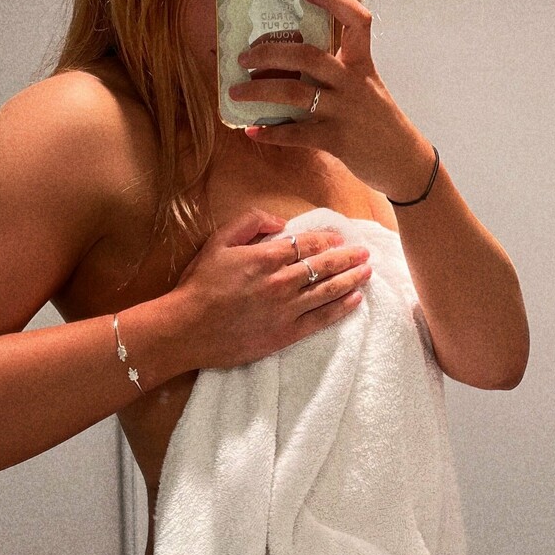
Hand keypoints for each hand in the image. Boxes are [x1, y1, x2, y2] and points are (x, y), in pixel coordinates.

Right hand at [168, 208, 373, 369]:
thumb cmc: (199, 284)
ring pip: (328, 290)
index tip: (339, 238)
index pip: (306, 244)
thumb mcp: (217, 241)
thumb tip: (279, 220)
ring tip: (368, 272)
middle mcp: (281, 282)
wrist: (187, 328)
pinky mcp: (286, 333)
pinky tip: (355, 300)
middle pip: (324, 266)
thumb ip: (249, 223)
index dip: (326, 239)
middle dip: (348, 257)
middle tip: (364, 252)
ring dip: (351, 279)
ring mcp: (286, 310)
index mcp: (265, 257)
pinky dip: (341, 308)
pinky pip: (321, 319)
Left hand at [228, 0, 433, 201]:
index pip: (356, 20)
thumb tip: (290, 63)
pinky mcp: (338, 141)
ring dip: (259, 92)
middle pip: (309, 56)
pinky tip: (254, 132)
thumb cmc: (379, 122)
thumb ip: (338, 73)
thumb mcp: (366, 88)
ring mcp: (346, 112)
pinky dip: (272, 133)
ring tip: (236, 93)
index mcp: (362, 65)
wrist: (405, 162)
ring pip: (296, 93)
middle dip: (270, 53)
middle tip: (244, 58)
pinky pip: (297, 134)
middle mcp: (354, 84)